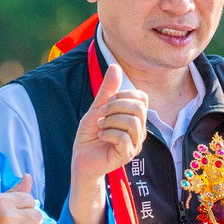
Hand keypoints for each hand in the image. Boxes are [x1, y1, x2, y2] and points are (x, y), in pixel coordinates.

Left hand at [71, 64, 148, 183]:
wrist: (82, 157)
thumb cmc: (91, 134)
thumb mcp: (97, 107)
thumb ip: (107, 89)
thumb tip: (115, 66)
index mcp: (135, 117)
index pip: (142, 98)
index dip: (124, 95)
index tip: (107, 102)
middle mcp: (139, 129)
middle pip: (139, 108)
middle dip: (116, 107)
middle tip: (102, 114)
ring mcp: (135, 143)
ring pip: (133, 123)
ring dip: (111, 121)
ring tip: (101, 127)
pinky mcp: (127, 155)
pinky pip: (124, 138)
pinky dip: (109, 134)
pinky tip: (102, 136)